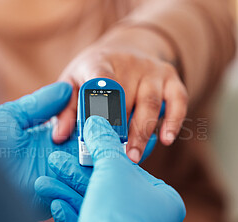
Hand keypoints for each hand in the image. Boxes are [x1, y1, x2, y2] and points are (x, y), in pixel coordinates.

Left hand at [0, 83, 156, 219]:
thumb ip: (39, 103)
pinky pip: (109, 172)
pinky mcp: (83, 184)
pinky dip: (129, 160)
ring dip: (133, 137)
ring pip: (111, 150)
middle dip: (124, 120)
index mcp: (53, 128)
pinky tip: (150, 147)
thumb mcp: (8, 119)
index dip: (103, 100)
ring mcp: (77, 166)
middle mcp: (69, 146)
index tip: (121, 90)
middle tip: (147, 107)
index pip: (85, 110)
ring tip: (155, 126)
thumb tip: (66, 87)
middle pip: (103, 130)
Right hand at [37, 116, 185, 221]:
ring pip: (92, 207)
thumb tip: (97, 123)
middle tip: (57, 162)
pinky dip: (70, 214)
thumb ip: (104, 145)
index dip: (101, 158)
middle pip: (105, 189)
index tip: (82, 149)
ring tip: (43, 182)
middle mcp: (147, 219)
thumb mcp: (114, 169)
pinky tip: (55, 202)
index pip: (128, 171)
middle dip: (75, 176)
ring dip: (67, 193)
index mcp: (161, 200)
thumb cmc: (122, 213)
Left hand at [53, 26, 187, 162]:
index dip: (100, 102)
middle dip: (120, 129)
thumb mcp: (73, 82)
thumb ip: (66, 108)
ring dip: (142, 131)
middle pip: (127, 97)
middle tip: (114, 156)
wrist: (125, 49)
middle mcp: (130, 63)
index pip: (101, 77)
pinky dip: (174, 119)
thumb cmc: (93, 73)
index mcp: (100, 62)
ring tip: (133, 156)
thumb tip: (59, 136)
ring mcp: (152, 70)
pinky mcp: (170, 78)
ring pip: (151, 102)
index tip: (96, 129)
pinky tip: (166, 139)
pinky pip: (178, 99)